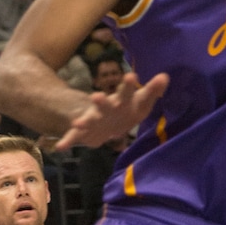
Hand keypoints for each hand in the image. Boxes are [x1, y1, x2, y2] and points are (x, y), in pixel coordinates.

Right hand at [54, 70, 169, 150]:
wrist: (107, 122)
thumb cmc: (128, 108)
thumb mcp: (141, 101)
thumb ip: (152, 90)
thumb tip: (165, 77)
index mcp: (122, 100)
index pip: (127, 92)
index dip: (129, 86)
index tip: (131, 76)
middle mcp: (106, 107)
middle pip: (105, 104)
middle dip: (102, 102)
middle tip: (96, 96)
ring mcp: (94, 119)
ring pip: (88, 120)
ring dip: (83, 121)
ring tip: (77, 123)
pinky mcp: (85, 132)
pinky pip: (74, 137)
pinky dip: (67, 141)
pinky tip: (59, 148)